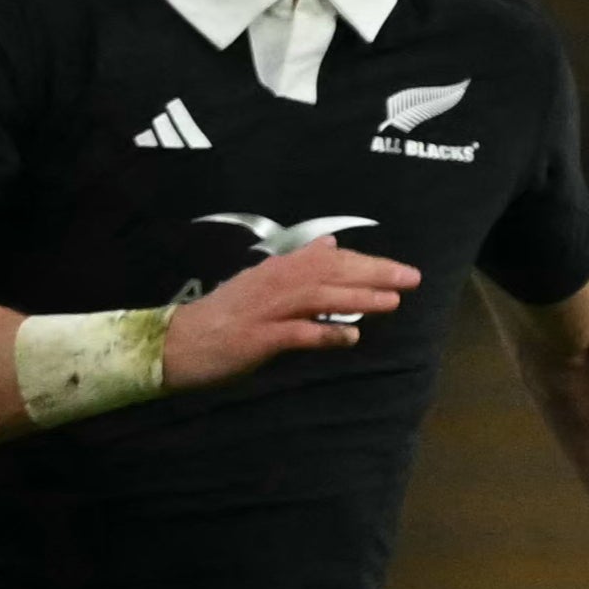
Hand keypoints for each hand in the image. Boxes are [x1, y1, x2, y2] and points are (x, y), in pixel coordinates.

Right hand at [161, 248, 419, 389]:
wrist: (177, 344)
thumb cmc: (225, 318)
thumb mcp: (262, 285)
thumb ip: (298, 267)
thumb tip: (330, 244)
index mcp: (276, 270)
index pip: (328, 260)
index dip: (366, 263)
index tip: (400, 269)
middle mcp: (273, 283)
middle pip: (329, 272)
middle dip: (373, 273)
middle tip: (411, 278)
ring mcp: (265, 310)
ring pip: (317, 297)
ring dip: (357, 298)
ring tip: (392, 302)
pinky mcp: (257, 337)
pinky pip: (296, 334)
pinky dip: (324, 333)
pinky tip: (350, 337)